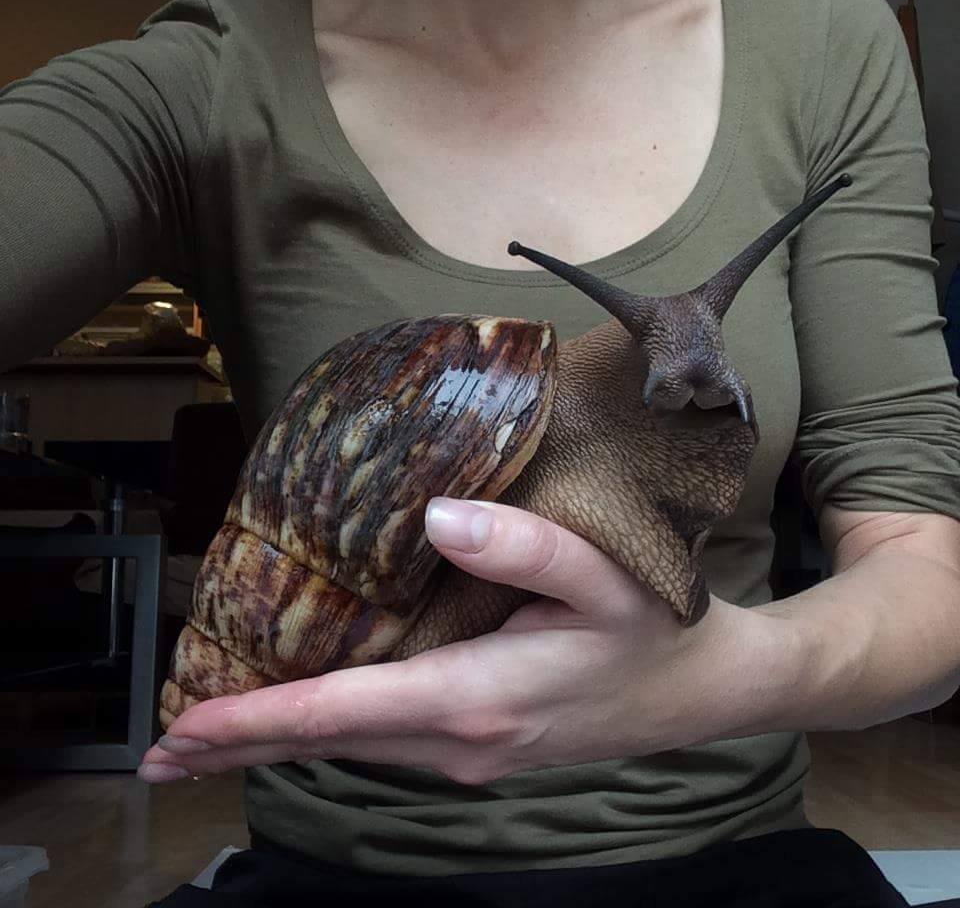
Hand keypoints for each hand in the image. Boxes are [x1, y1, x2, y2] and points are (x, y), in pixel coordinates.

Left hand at [139, 498, 786, 784]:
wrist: (694, 693)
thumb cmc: (650, 629)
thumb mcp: (602, 576)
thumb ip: (522, 545)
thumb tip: (438, 516)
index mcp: (476, 696)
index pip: (339, 713)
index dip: (254, 720)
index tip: (183, 728)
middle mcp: (458, 741)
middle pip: (328, 744)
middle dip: (242, 745)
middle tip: (163, 748)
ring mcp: (467, 755)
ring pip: (351, 749)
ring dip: (279, 742)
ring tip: (211, 734)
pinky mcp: (477, 749)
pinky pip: (382, 744)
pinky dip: (327, 734)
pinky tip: (304, 719)